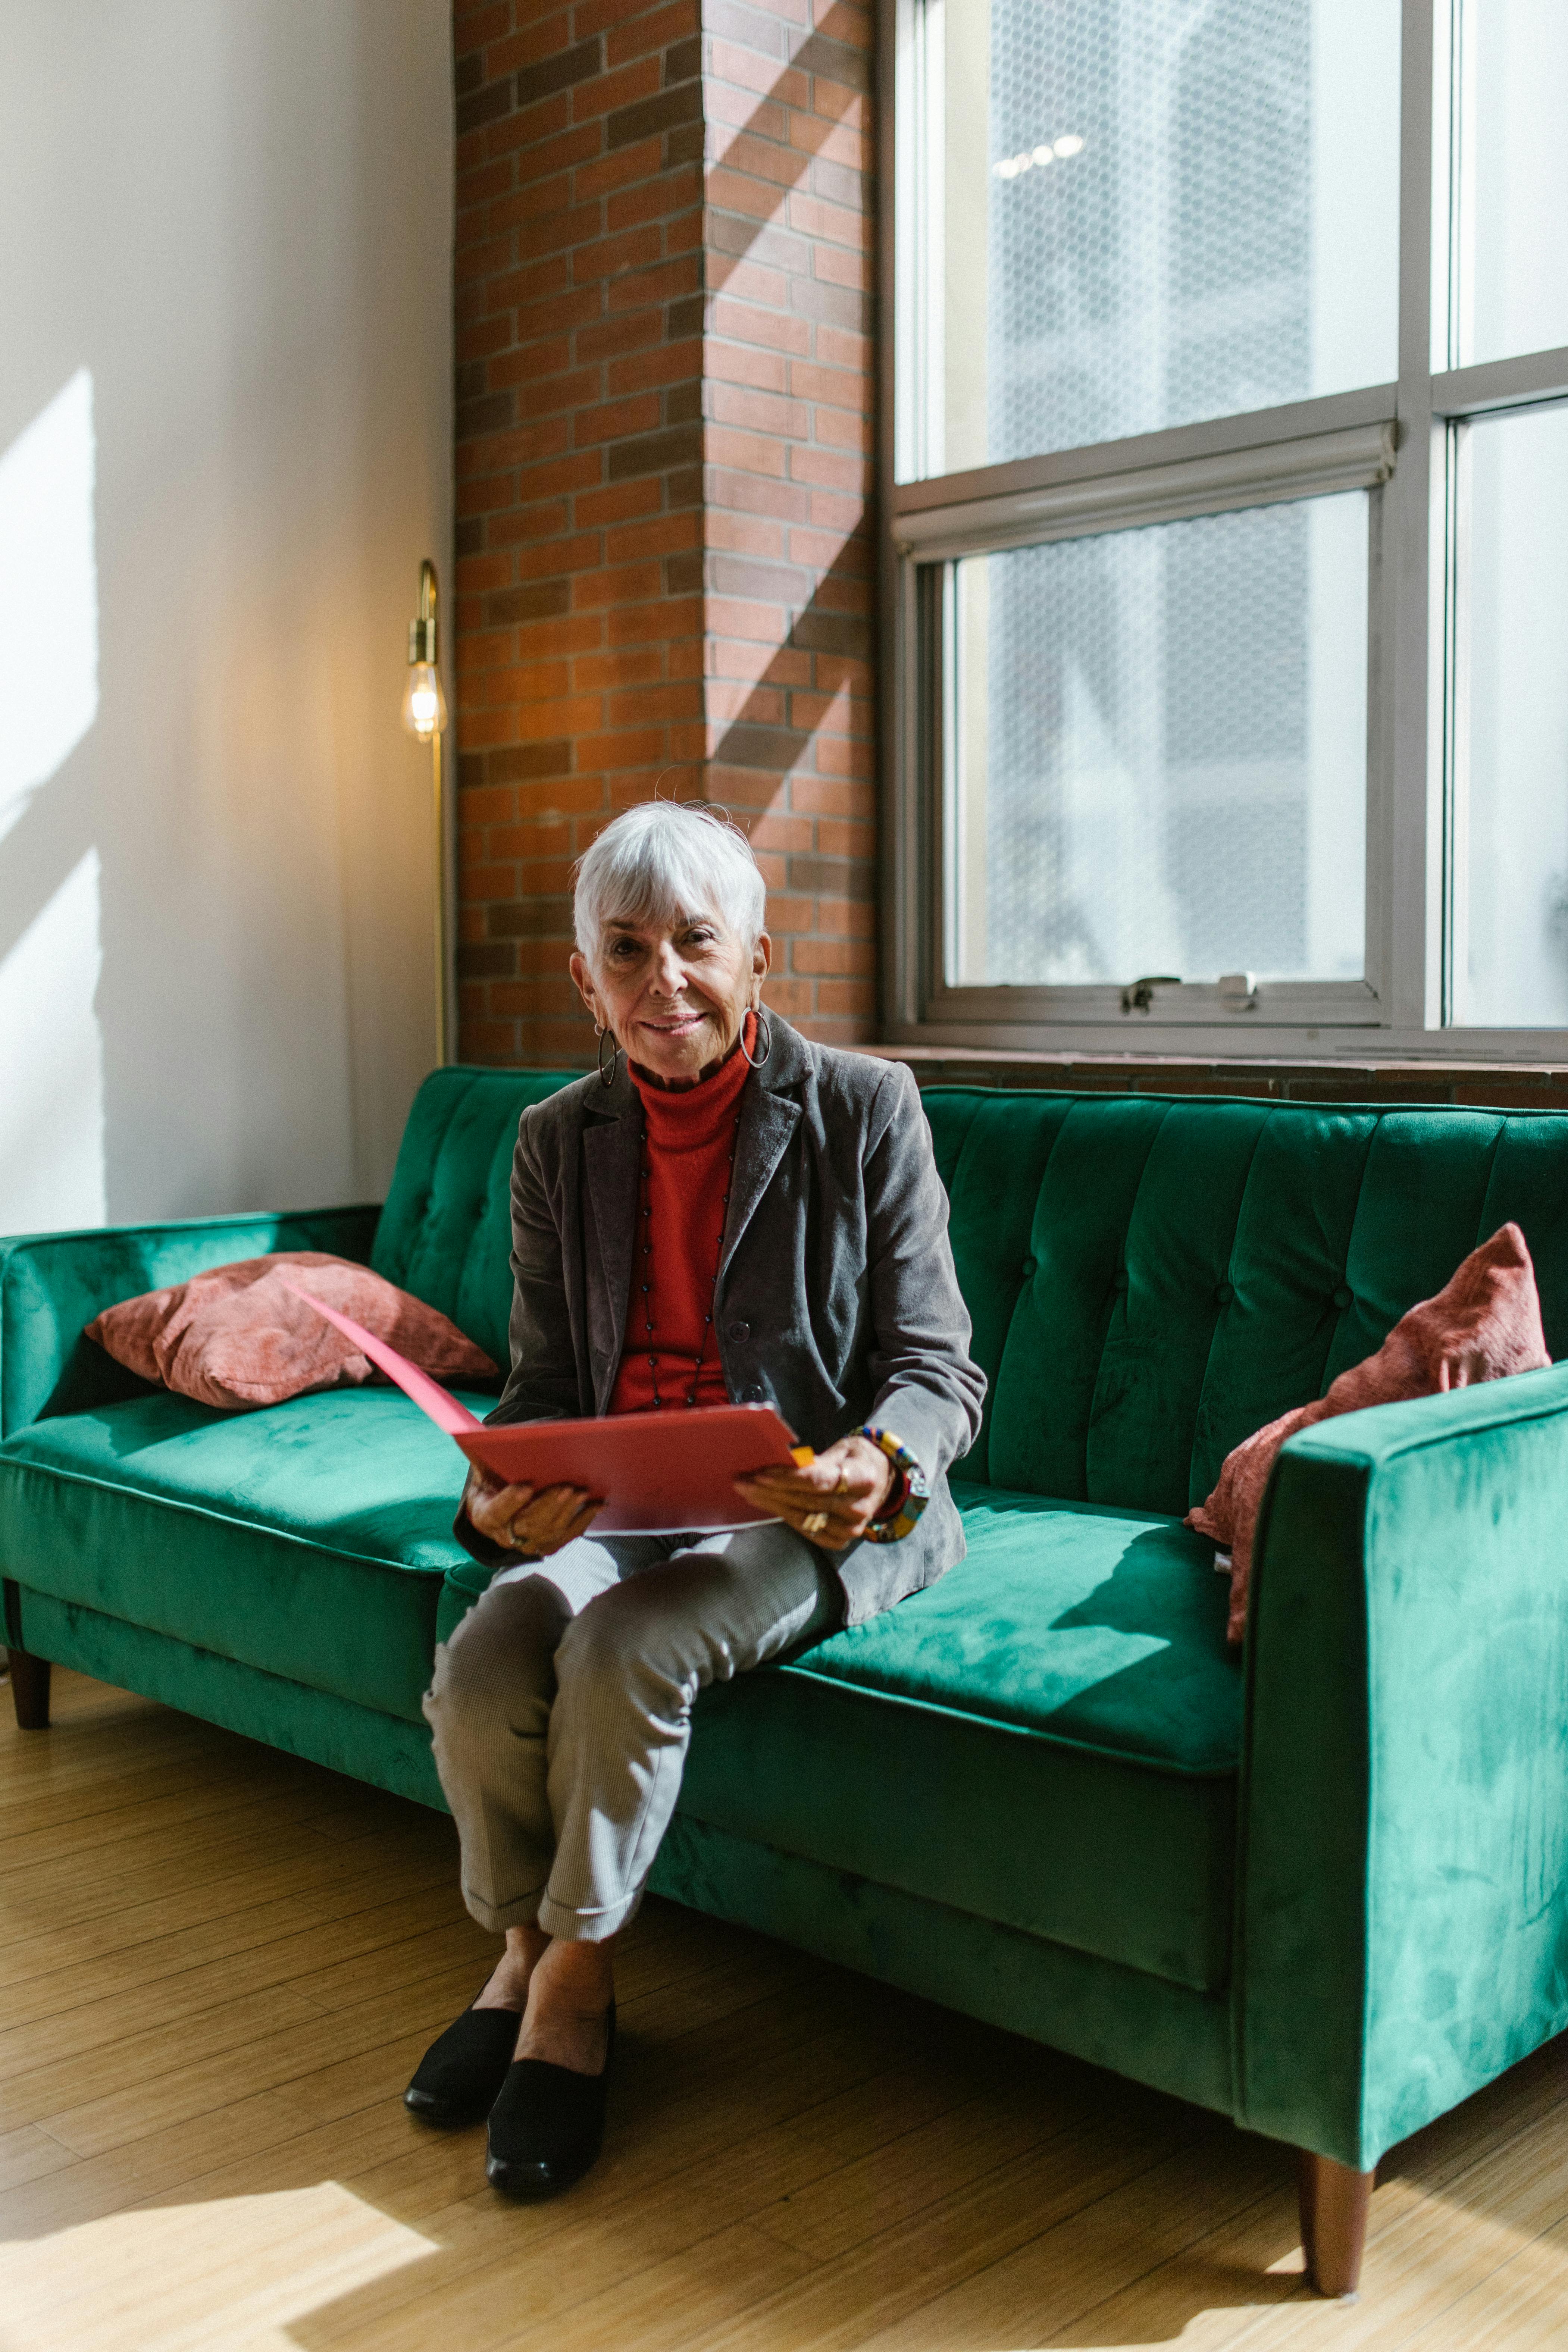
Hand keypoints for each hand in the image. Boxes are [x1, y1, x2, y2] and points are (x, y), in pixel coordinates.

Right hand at [462, 1463, 600, 1558]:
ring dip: (569, 1512)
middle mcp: (506, 1536)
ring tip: (582, 1492)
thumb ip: (477, 1452)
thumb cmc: (492, 1483)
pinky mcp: (549, 1545)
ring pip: (551, 1531)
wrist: (500, 1511)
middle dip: (549, 1504)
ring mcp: (529, 1545)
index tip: (526, 1485)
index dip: (511, 1501)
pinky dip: (584, 1520)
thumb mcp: (481, 1468)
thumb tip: (467, 1434)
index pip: (497, 1512)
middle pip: (529, 1524)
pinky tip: (597, 1504)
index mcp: (486, 1517)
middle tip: (566, 1486)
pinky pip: (568, 1536)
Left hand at [733, 1434, 893, 1550]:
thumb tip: (779, 1464)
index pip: (818, 1481)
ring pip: (802, 1518)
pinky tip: (766, 1505)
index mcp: (863, 1479)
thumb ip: (814, 1461)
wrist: (881, 1479)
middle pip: (805, 1501)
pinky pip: (806, 1530)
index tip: (760, 1472)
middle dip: (770, 1490)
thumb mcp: (841, 1449)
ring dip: (770, 1504)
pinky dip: (784, 1516)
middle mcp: (859, 1508)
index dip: (787, 1478)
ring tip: (746, 1491)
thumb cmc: (856, 1459)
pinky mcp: (841, 1541)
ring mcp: (851, 1529)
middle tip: (741, 1480)